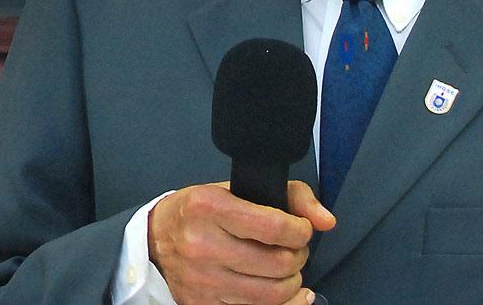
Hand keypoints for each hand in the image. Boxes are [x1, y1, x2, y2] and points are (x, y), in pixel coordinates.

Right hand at [147, 181, 334, 304]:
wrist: (156, 240)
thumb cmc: (199, 211)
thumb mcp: (233, 188)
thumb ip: (289, 195)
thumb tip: (325, 220)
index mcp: (208, 207)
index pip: (273, 226)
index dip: (300, 230)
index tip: (301, 229)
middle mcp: (203, 245)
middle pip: (277, 264)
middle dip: (298, 256)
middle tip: (295, 248)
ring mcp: (203, 280)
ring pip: (272, 294)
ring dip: (292, 282)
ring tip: (288, 268)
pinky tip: (289, 293)